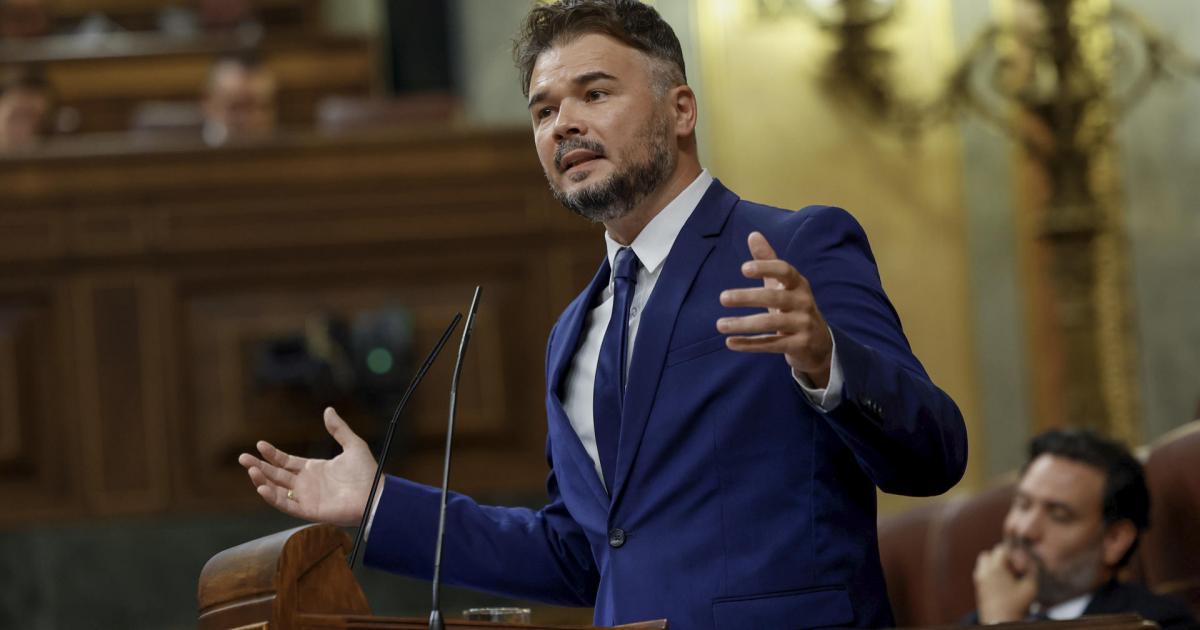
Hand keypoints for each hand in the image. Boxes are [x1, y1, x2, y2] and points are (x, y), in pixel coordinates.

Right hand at [237, 407, 376, 526]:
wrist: (375, 495)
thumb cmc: (367, 473)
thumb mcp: (353, 445)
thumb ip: (339, 429)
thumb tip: (328, 410)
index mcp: (313, 469)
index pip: (286, 461)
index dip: (272, 454)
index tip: (259, 444)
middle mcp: (306, 484)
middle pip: (276, 474)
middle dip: (259, 466)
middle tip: (242, 457)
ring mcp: (306, 497)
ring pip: (277, 489)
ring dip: (262, 480)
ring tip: (250, 469)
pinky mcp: (309, 510)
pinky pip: (286, 505)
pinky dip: (273, 498)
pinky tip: (261, 487)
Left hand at [717, 231, 833, 386]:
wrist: (820, 343)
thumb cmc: (794, 307)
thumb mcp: (784, 284)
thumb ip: (768, 260)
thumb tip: (752, 234)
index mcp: (799, 284)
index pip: (785, 271)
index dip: (766, 268)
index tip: (743, 269)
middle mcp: (803, 302)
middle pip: (775, 297)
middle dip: (748, 297)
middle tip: (723, 298)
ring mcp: (803, 325)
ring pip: (771, 323)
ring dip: (743, 324)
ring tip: (720, 325)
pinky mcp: (799, 345)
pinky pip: (771, 344)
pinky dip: (750, 344)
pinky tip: (730, 342)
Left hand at [974, 543, 1037, 623]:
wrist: (1000, 621)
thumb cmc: (1016, 604)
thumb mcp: (1030, 587)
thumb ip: (1032, 570)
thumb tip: (1030, 560)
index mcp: (995, 568)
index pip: (1001, 549)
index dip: (1012, 555)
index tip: (1018, 567)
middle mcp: (983, 570)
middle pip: (990, 553)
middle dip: (1002, 558)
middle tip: (1012, 571)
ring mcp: (978, 578)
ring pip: (984, 561)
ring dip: (995, 564)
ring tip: (1006, 577)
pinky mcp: (978, 585)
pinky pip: (982, 571)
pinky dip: (990, 572)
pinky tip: (1001, 584)